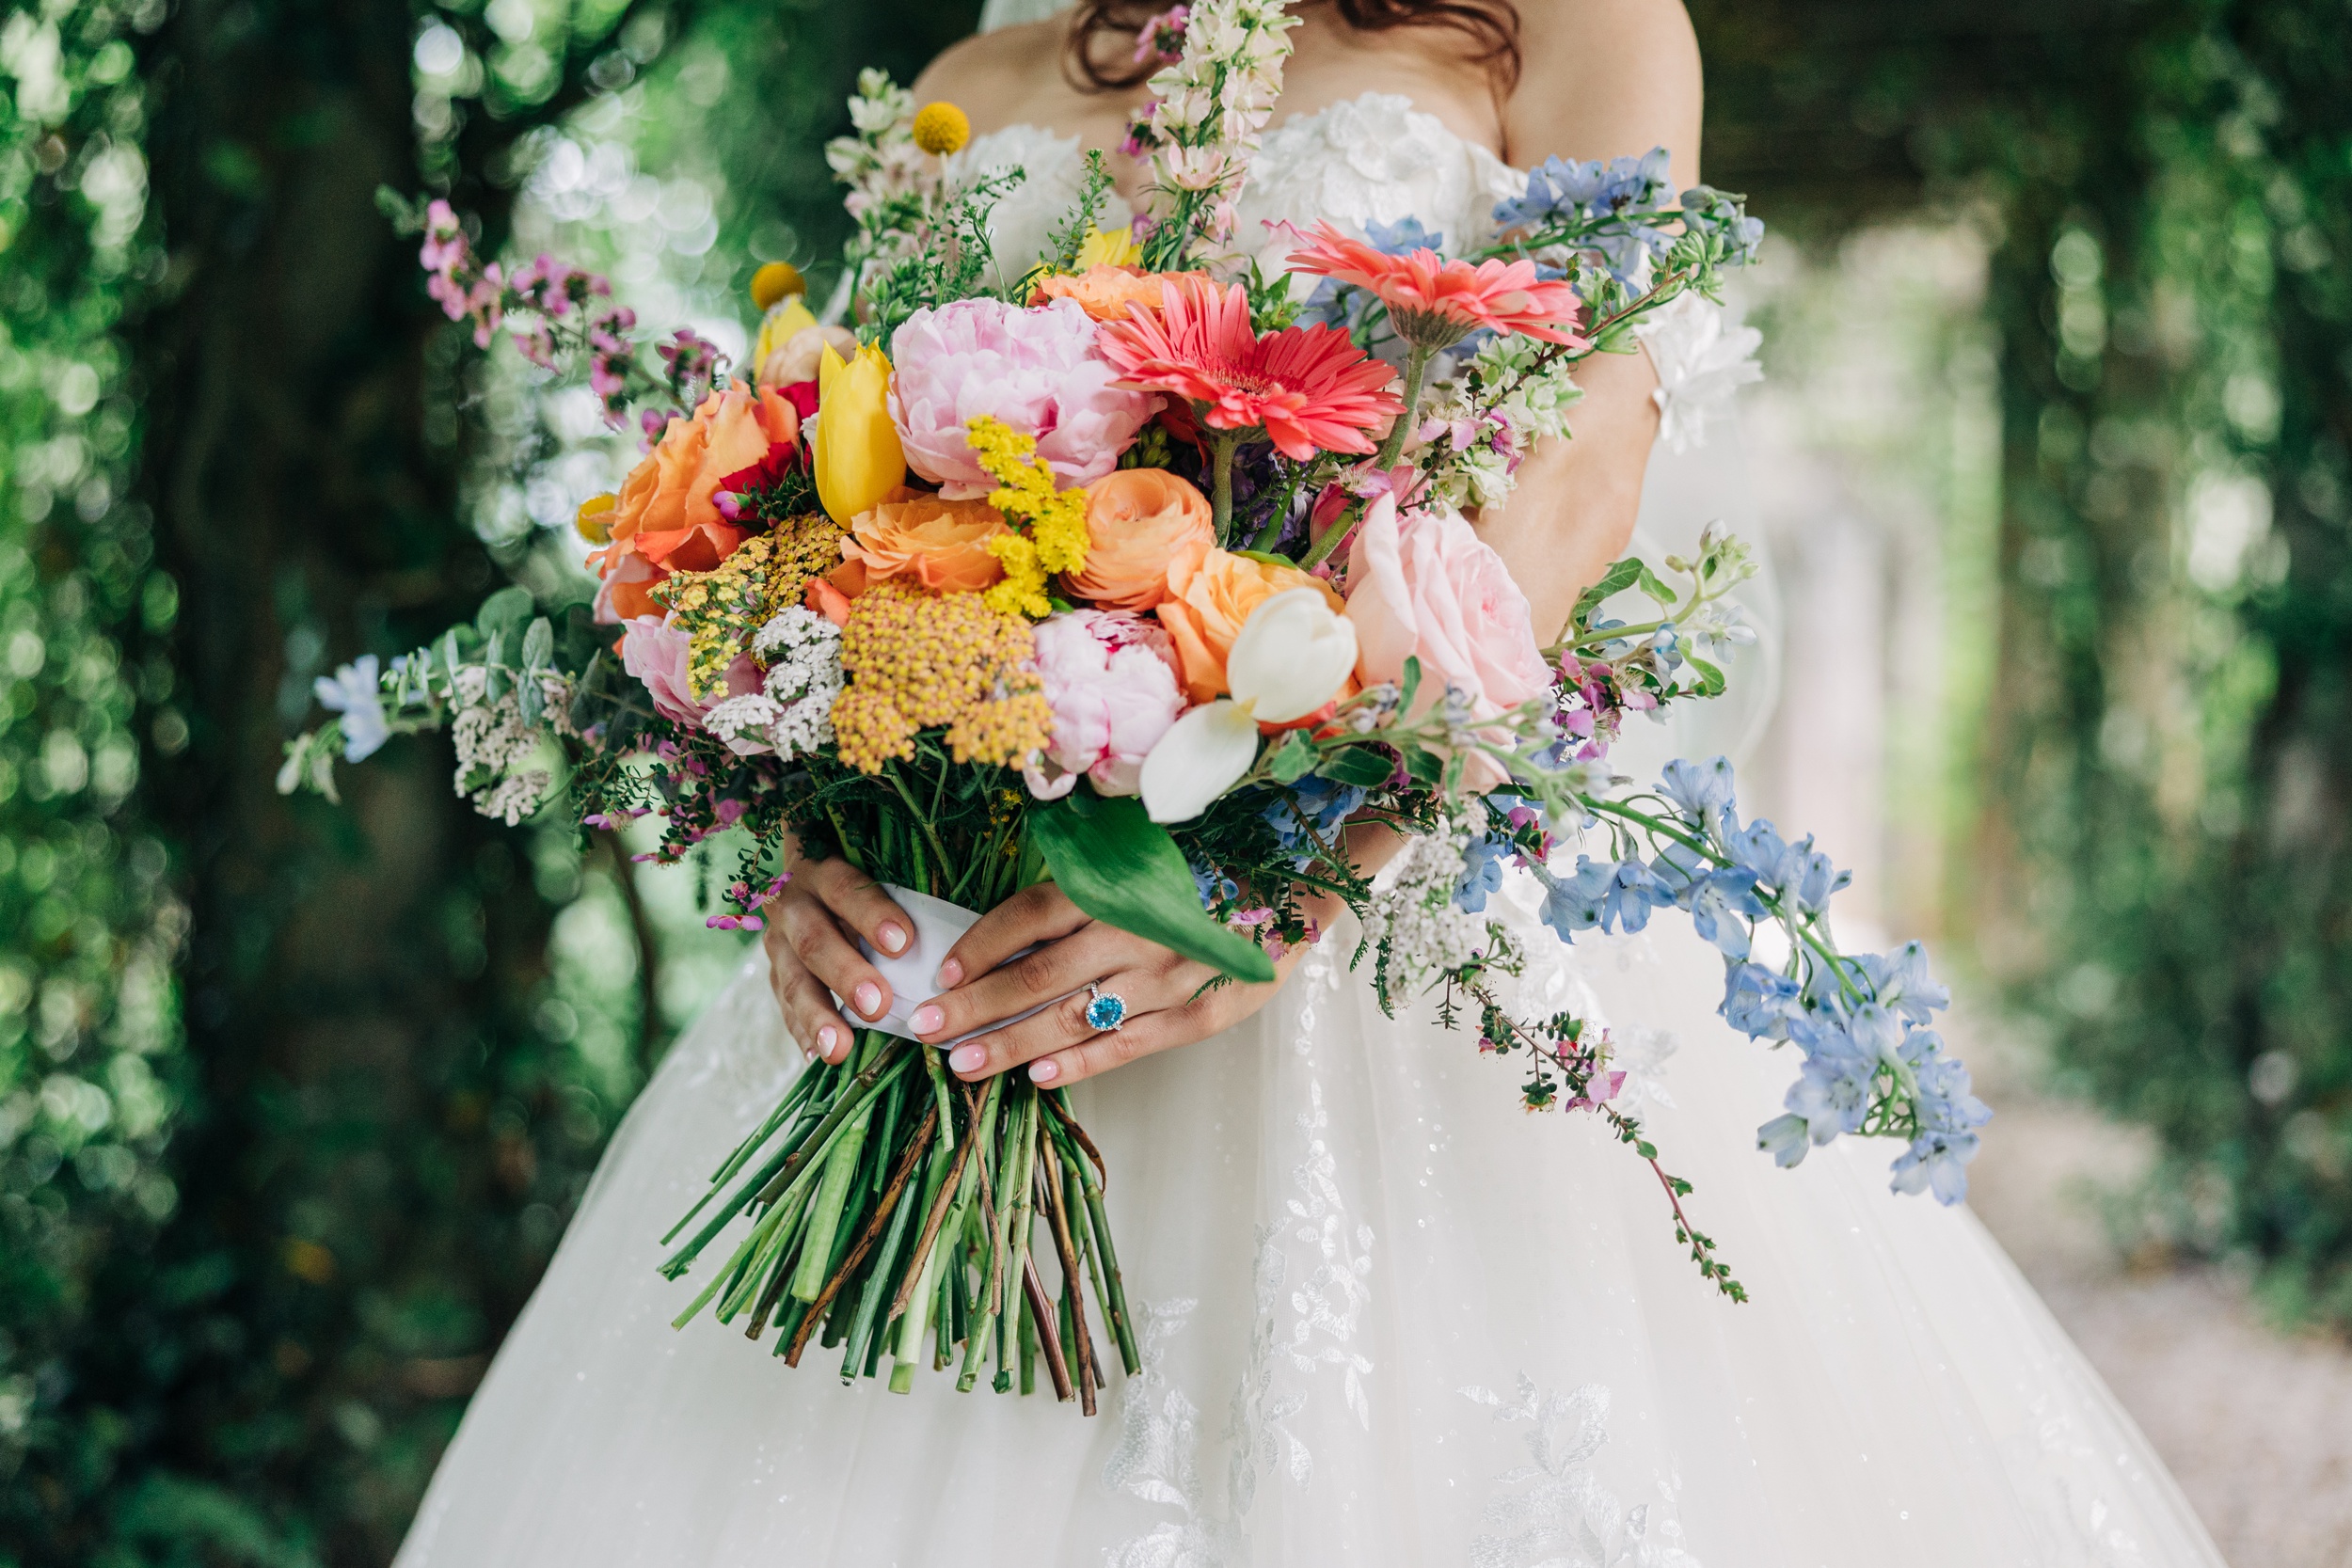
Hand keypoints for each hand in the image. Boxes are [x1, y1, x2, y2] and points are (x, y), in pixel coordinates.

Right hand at [761, 848, 915, 1064]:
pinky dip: (803, 1032)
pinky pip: (785, 1007)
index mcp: (822, 870)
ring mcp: (779, 942)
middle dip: (846, 974)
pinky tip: (820, 1056)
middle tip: (877, 1004)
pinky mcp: (775, 974)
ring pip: (792, 981)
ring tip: (840, 1047)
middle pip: (814, 940)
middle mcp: (793, 904)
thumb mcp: (875, 873)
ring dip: (818, 1016)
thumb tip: (953, 943)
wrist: (807, 881)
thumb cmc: (863, 883)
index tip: (903, 942)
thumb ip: (902, 899)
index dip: (871, 914)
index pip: (845, 889)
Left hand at [906, 882, 1305, 1088]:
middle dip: (973, 1007)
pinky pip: (1130, 1044)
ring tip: (963, 1065)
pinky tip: (1040, 1077)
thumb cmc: (1210, 858)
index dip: (979, 947)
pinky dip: (1083, 1062)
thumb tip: (1013, 921)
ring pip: (1074, 1018)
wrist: (1301, 876)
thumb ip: (1087, 878)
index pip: (1028, 917)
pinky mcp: (1202, 1012)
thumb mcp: (1145, 850)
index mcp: (1117, 881)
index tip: (940, 974)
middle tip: (924, 1030)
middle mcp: (1136, 929)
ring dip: (1012, 1044)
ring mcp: (1169, 976)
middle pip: (1036, 975)